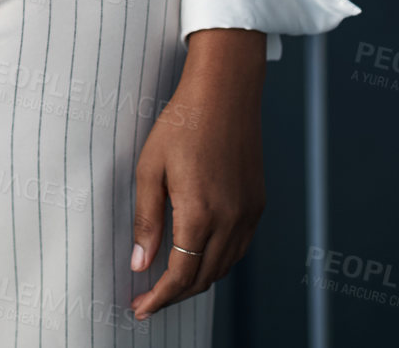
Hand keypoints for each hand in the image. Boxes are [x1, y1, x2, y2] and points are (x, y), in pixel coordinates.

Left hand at [129, 28, 266, 318]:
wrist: (225, 90)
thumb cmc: (184, 121)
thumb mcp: (150, 166)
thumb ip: (146, 219)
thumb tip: (141, 263)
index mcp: (200, 212)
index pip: (181, 275)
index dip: (159, 297)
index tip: (141, 308)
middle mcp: (230, 219)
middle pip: (203, 278)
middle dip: (175, 295)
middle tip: (149, 299)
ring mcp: (248, 213)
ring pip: (223, 267)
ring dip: (197, 281)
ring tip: (170, 282)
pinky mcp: (258, 204)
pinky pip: (238, 248)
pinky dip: (217, 261)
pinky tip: (200, 255)